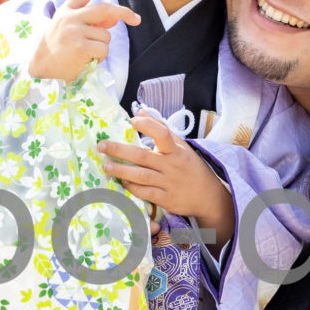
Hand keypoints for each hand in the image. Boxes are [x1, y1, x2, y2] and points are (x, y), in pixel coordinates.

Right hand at [29, 0, 139, 81]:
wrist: (39, 69)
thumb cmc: (57, 50)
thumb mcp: (71, 31)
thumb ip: (92, 22)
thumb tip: (115, 19)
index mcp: (67, 10)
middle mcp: (70, 17)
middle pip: (105, 9)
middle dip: (124, 13)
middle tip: (136, 19)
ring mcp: (74, 31)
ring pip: (106, 35)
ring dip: (101, 47)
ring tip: (85, 54)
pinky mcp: (80, 46)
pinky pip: (103, 50)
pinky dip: (99, 59)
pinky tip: (85, 62)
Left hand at [97, 109, 234, 240]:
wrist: (208, 195)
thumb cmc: (190, 167)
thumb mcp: (180, 146)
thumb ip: (160, 128)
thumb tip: (140, 110)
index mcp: (175, 150)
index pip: (162, 134)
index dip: (147, 126)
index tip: (132, 121)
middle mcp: (171, 165)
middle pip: (142, 156)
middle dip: (120, 150)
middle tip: (101, 146)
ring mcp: (168, 183)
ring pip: (141, 176)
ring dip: (121, 170)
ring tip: (106, 166)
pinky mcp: (166, 199)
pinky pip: (145, 193)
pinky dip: (132, 187)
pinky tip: (122, 182)